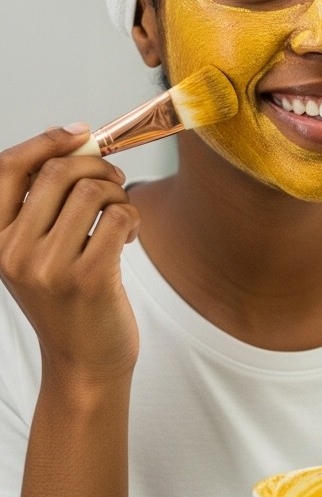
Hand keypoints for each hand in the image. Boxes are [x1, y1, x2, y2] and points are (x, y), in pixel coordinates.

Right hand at [0, 125, 140, 387]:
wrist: (84, 362)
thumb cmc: (67, 298)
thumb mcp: (35, 251)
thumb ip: (43, 203)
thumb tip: (74, 141)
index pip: (5, 169)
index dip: (44, 141)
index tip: (78, 134)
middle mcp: (12, 252)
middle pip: (58, 172)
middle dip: (97, 166)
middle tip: (113, 182)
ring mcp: (48, 267)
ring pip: (94, 191)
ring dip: (119, 194)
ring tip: (120, 216)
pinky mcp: (88, 277)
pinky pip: (121, 216)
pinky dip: (134, 218)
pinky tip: (129, 237)